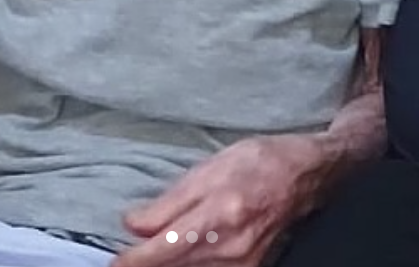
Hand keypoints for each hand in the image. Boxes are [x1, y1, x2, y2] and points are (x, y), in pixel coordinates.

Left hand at [113, 134, 323, 266]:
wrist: (306, 175)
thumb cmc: (257, 161)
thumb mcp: (209, 168)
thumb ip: (170, 201)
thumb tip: (133, 223)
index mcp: (217, 214)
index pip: (163, 248)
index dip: (133, 260)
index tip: (112, 264)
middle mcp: (230, 247)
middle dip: (145, 265)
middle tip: (121, 259)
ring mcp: (242, 264)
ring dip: (165, 265)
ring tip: (148, 254)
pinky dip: (189, 266)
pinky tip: (179, 256)